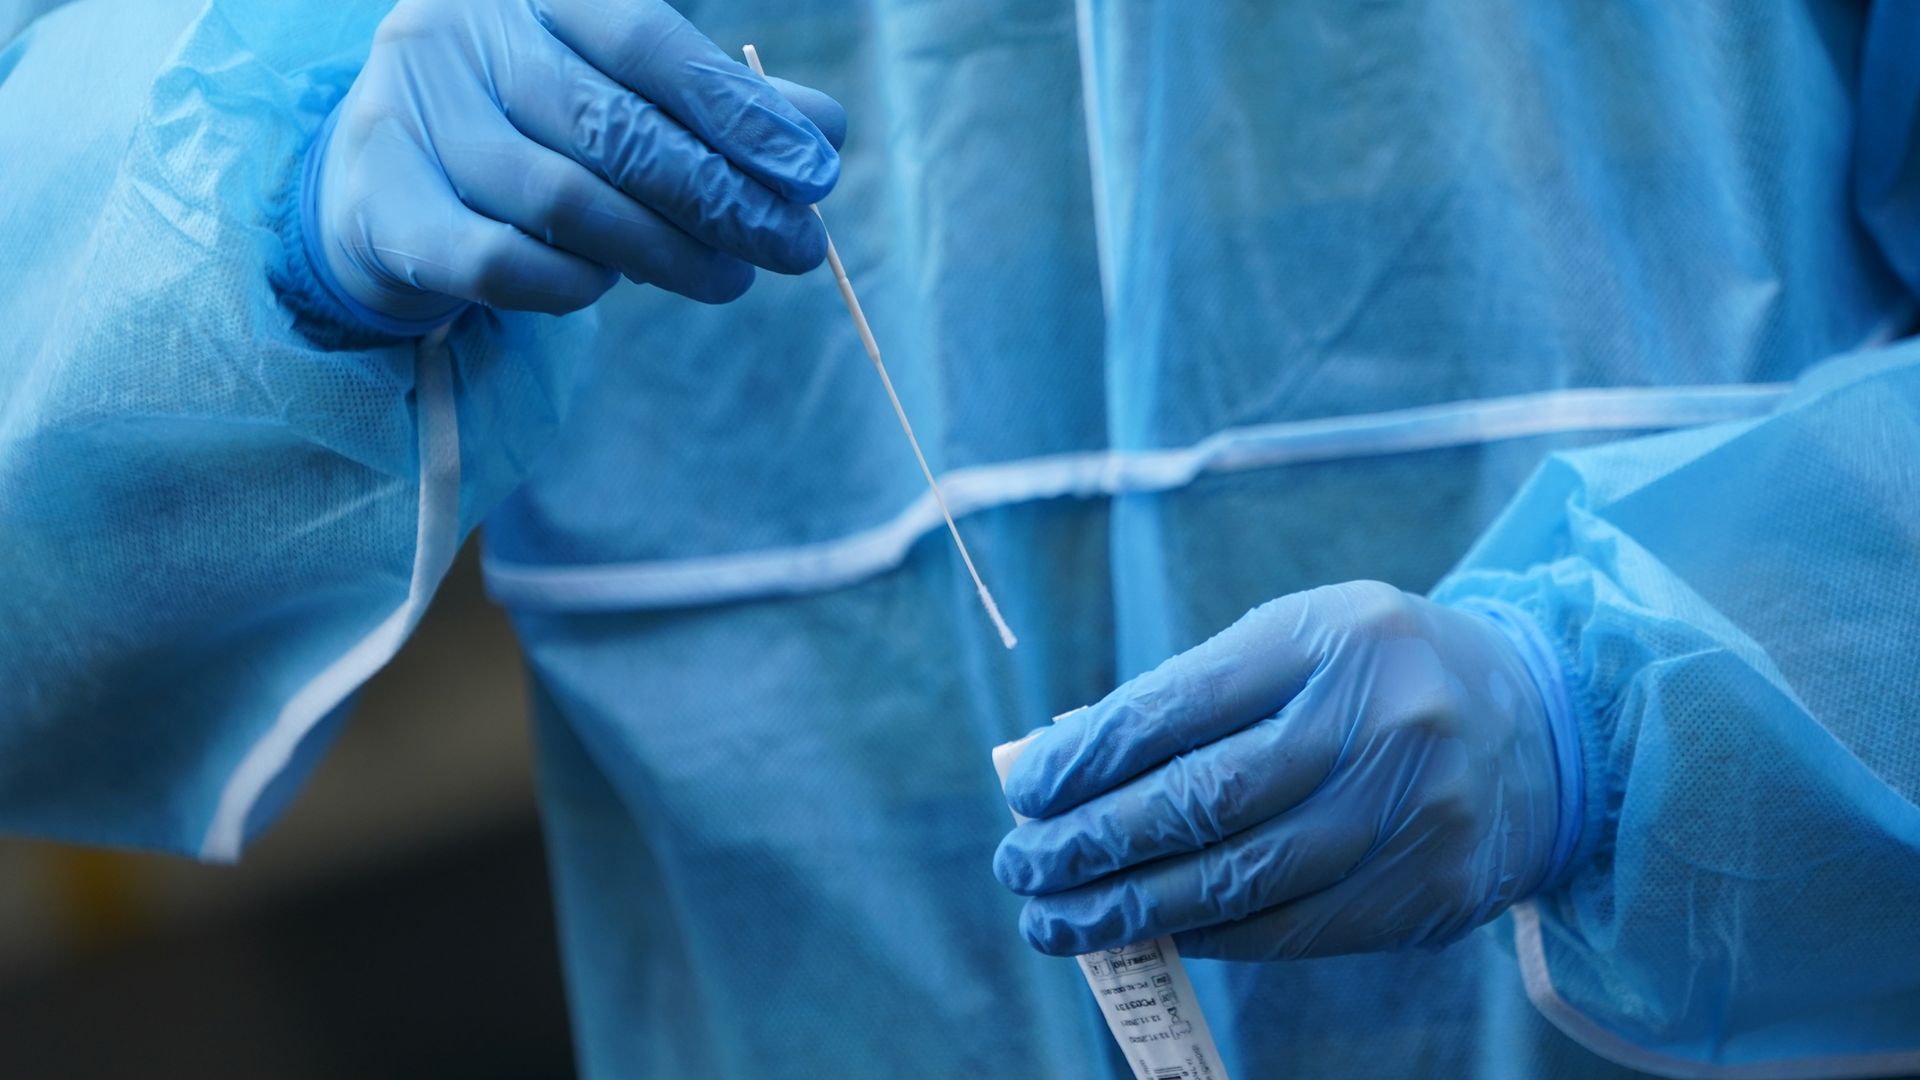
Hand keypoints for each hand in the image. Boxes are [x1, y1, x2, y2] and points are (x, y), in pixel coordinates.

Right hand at [300, 0, 845, 332]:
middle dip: (721, 198)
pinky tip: (604, 287)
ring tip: (726, 278)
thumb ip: (717, 108)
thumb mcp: (617, 98)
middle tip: (793, 250)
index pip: (646, 39)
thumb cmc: (523, 127)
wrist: (380, 181)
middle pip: (615, 127)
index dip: (738, 110)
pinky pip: (503, 264)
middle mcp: (456, 33)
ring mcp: (408, 115)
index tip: (815, 174)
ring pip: (565, 200)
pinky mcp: (382, 206)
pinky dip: (572, 285)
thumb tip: (824, 131)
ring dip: (663, 252)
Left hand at [994, 580, 1576, 959]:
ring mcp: (1413, 814)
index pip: (1181, 706)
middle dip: (1095, 842)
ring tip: (1059, 921)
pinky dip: (1209, 935)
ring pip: (1242, 880)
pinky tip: (1151, 932)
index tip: (1027, 789)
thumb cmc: (1379, 677)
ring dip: (1133, 908)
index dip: (1091, 758)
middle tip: (1022, 866)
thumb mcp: (1300, 644)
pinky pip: (1291, 928)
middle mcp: (1382, 723)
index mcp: (1332, 639)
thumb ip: (1195, 696)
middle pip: (1205, 800)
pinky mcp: (1428, 892)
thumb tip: (1068, 771)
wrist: (1542, 727)